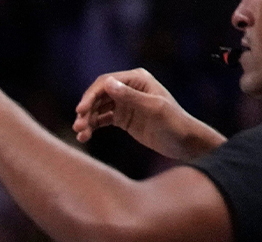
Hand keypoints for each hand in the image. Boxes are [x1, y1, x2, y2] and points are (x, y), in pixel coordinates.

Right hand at [73, 69, 225, 160]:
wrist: (184, 142)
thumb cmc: (174, 122)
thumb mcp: (153, 108)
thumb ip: (130, 96)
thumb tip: (106, 84)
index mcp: (137, 79)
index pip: (106, 83)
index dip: (90, 96)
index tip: (80, 111)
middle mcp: (128, 88)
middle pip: (98, 96)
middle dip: (86, 110)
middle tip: (77, 127)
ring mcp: (124, 103)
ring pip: (97, 109)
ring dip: (87, 120)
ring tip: (80, 135)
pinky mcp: (122, 118)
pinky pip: (101, 120)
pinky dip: (92, 127)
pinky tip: (85, 137)